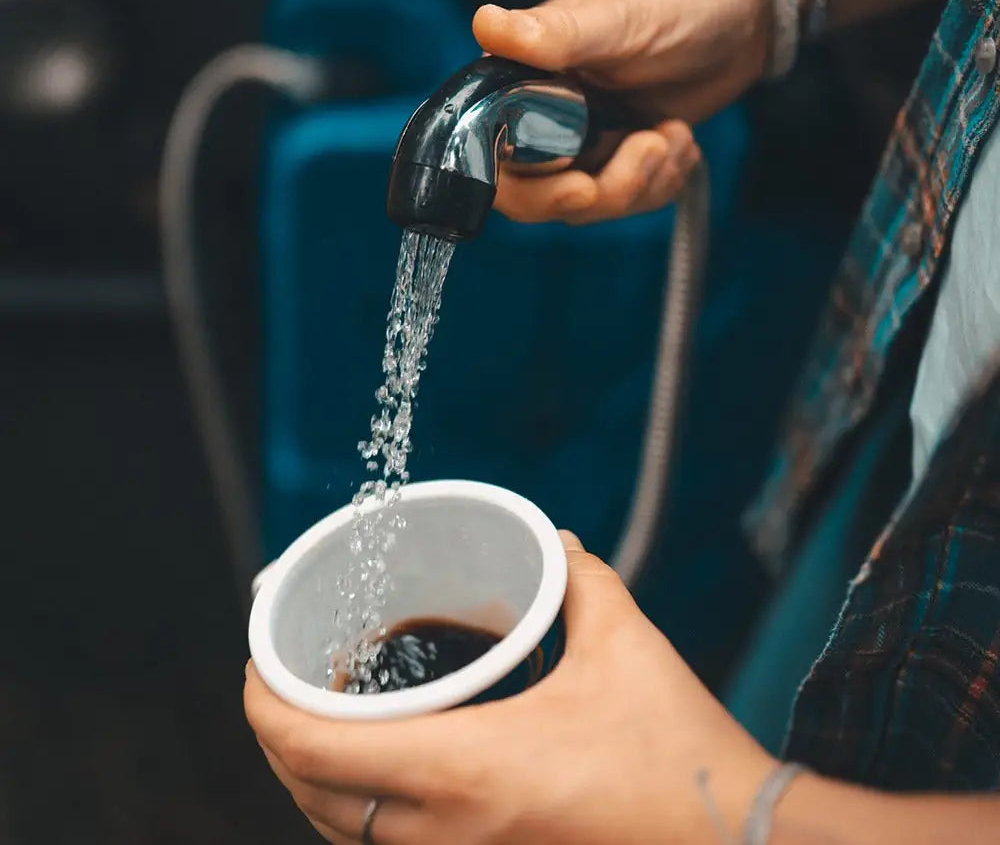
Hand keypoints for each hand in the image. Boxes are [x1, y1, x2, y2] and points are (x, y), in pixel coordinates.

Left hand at [245, 533, 774, 844]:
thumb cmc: (677, 756)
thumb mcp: (626, 647)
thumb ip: (581, 581)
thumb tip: (555, 544)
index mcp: (465, 770)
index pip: (316, 750)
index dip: (263, 707)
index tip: (255, 663)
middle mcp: (447, 835)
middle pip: (313, 798)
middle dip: (278, 739)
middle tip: (281, 681)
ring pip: (346, 834)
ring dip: (315, 778)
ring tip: (322, 718)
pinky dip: (360, 808)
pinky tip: (385, 767)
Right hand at [473, 0, 770, 224]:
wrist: (748, 7)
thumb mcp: (618, 18)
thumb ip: (553, 35)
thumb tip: (483, 22)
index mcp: (520, 78)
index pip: (492, 157)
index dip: (531, 188)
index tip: (580, 187)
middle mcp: (540, 115)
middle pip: (538, 197)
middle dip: (599, 193)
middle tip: (647, 153)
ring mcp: (581, 140)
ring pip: (588, 205)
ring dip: (639, 183)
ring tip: (674, 135)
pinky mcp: (620, 155)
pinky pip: (627, 200)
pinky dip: (659, 183)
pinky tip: (681, 141)